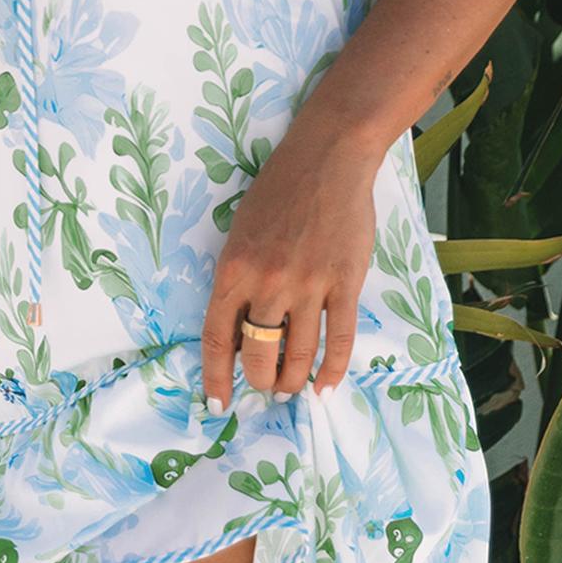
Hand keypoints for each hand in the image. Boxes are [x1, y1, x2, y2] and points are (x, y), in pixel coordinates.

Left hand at [202, 127, 377, 404]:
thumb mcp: (241, 234)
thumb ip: (240, 281)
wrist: (328, 160)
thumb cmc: (278, 192)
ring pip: (298, 353)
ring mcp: (309, 285)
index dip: (216, 377)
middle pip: (259, 354)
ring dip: (293, 380)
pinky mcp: (345, 283)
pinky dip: (333, 370)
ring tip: (291, 390)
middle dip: (260, 380)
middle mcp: (267, 283)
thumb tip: (243, 333)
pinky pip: (339, 339)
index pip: (217, 338)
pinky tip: (326, 387)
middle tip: (265, 387)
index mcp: (233, 270)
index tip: (219, 403)